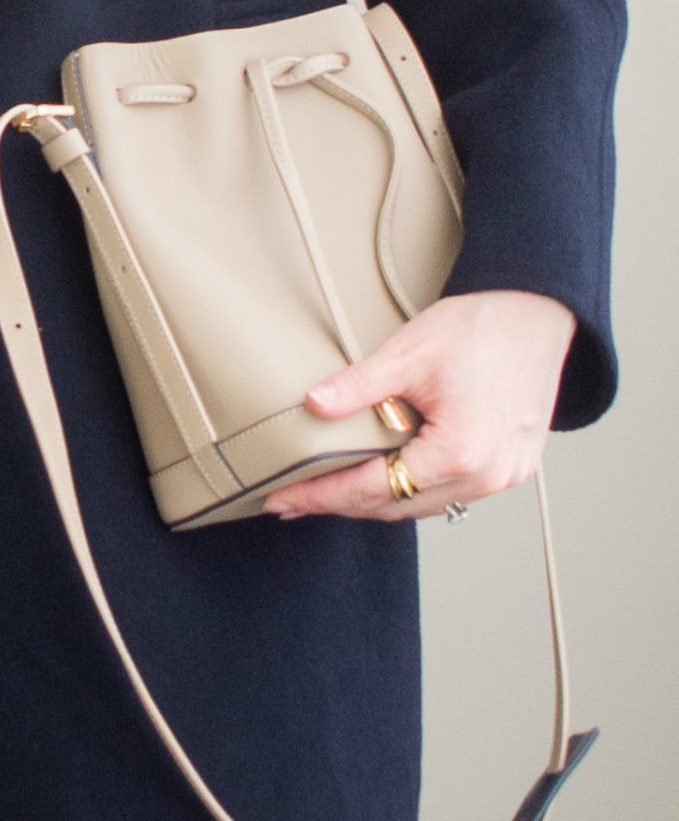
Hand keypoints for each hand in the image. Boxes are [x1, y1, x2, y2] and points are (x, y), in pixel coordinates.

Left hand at [263, 291, 576, 522]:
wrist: (536, 313)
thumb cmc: (483, 327)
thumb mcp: (409, 352)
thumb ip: (359, 385)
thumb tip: (313, 404)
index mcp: (460, 452)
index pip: (373, 489)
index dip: (322, 496)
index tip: (284, 498)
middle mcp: (485, 476)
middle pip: (396, 507)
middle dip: (341, 504)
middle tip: (293, 499)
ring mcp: (503, 476)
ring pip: (423, 506)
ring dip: (376, 500)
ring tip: (329, 492)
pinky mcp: (511, 467)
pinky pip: (450, 494)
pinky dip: (412, 489)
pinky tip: (383, 478)